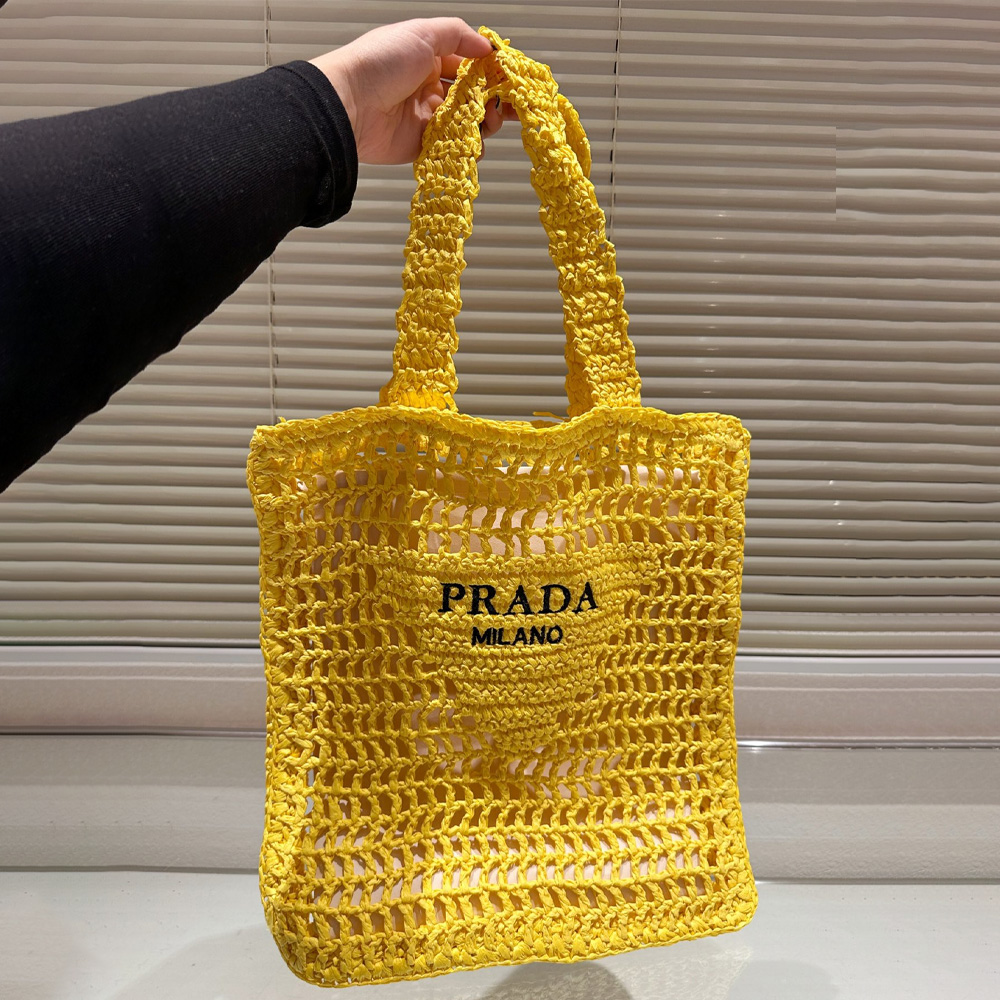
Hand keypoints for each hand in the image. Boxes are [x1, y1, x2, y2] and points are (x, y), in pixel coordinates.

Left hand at [309, 17, 518, 164]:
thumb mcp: (422, 34)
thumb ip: (458, 35)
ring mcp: (426, 117)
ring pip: (466, 122)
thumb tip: (487, 46)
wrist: (350, 104)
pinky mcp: (422, 144)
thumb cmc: (379, 63)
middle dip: (492, 99)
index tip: (509, 78)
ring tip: (489, 120)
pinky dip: (467, 145)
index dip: (490, 70)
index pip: (467, 64)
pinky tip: (475, 140)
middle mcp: (428, 87)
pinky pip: (452, 145)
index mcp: (427, 58)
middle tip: (506, 105)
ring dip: (483, 122)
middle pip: (471, 96)